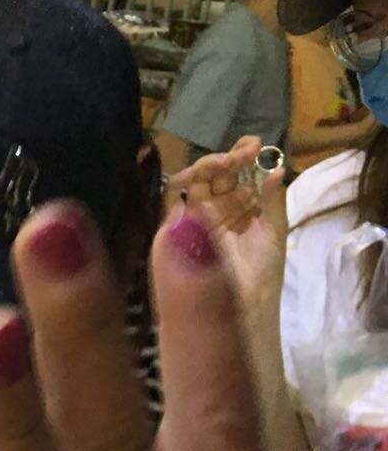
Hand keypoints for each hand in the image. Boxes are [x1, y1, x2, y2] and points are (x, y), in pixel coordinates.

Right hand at [168, 135, 287, 314]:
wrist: (244, 303)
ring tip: (228, 162)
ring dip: (208, 165)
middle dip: (230, 157)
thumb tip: (277, 168)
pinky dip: (179, 183)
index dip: (245, 156)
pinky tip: (191, 176)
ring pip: (196, 180)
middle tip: (246, 151)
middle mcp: (219, 206)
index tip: (257, 147)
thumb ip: (274, 200)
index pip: (239, 172)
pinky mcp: (180, 228)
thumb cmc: (262, 271)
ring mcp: (198, 216)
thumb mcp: (275, 231)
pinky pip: (173, 199)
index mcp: (242, 204)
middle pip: (217, 171)